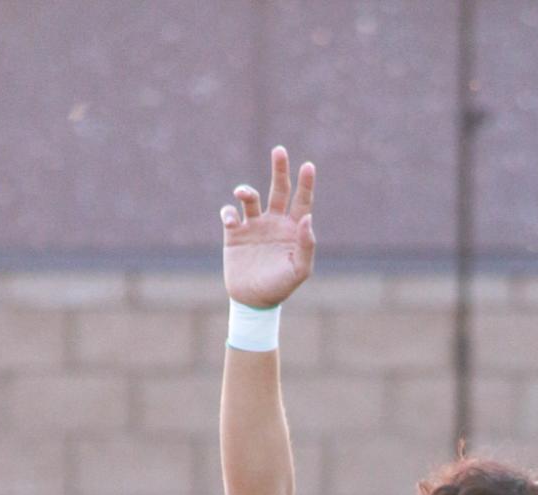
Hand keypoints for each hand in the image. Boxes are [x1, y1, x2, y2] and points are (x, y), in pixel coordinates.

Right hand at [222, 146, 315, 307]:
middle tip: (279, 150)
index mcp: (292, 229)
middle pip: (278, 188)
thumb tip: (307, 217)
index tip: (308, 166)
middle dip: (279, 169)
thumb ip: (306, 244)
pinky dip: (229, 213)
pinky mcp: (234, 233)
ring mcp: (253, 225)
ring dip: (246, 190)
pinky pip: (229, 214)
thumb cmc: (280, 287)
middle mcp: (274, 222)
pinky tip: (232, 221)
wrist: (253, 302)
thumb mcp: (299, 270)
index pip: (302, 201)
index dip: (305, 183)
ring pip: (250, 197)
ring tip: (243, 194)